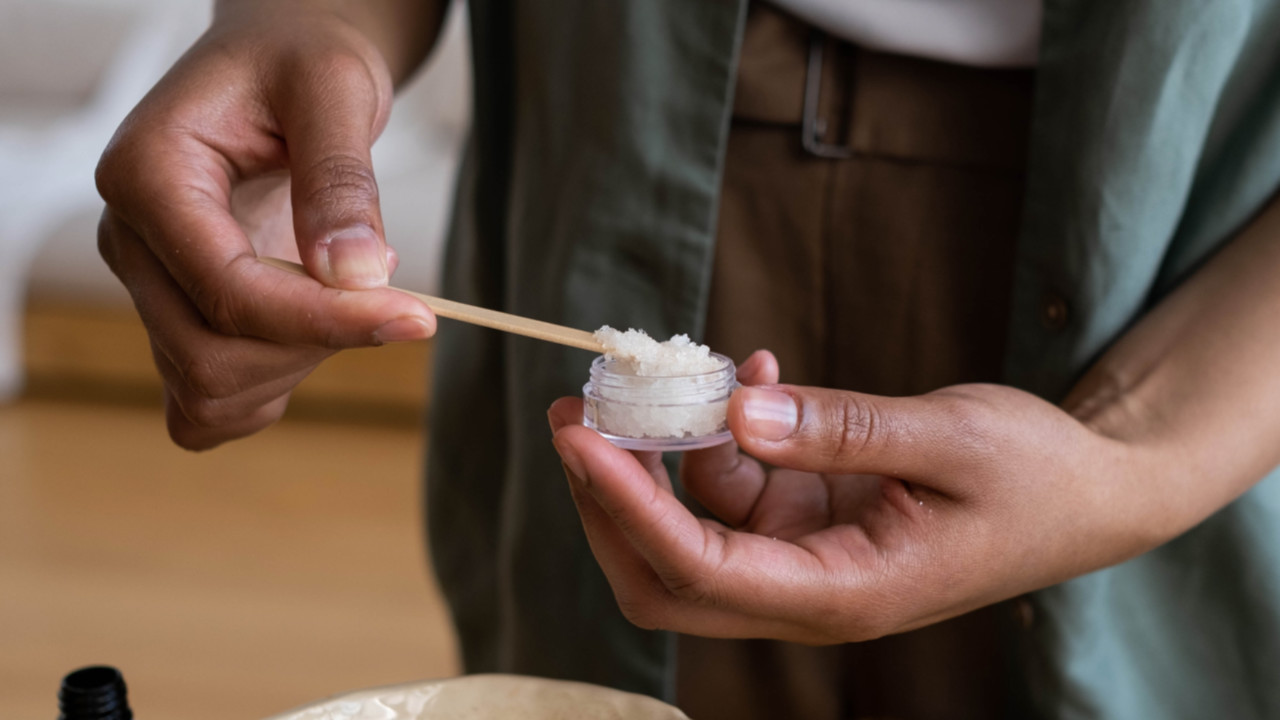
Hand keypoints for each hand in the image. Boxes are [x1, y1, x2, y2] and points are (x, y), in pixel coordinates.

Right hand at [95, 2, 435, 449]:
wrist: (284, 60)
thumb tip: (355, 275)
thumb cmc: (302, 58)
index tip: (419, 317)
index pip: (231, 292)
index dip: (329, 322)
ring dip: (299, 366)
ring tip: (347, 293)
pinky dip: (266, 392)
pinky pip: (201, 404)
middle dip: (317, 343)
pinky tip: (314, 338)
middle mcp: (132, 239)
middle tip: (386, 289)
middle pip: (212, 356)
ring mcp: (151, 283)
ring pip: (210, 388)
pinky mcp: (177, 313)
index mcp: (148, 175)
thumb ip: (341, 181)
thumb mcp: (335, 90)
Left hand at [549, 351, 1169, 643]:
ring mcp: (802, 558)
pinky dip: (722, 432)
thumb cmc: (1036, 475)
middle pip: (664, 576)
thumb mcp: (947, 437)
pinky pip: (733, 485)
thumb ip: (841, 428)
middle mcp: (808, 590)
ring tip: (682, 366)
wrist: (1089, 491)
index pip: (698, 569)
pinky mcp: (806, 522)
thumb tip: (734, 412)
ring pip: (690, 524)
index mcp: (842, 594)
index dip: (626, 508)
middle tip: (578, 415)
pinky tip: (750, 373)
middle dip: (610, 501)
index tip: (580, 439)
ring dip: (665, 450)